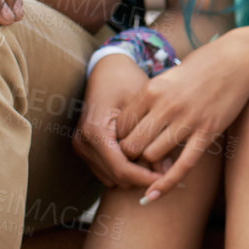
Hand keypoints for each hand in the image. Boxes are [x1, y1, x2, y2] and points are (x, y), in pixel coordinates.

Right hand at [74, 55, 163, 187]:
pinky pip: (107, 170)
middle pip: (116, 176)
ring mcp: (81, 146)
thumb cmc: (127, 81)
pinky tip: (141, 156)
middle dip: (141, 177)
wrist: (107, 69)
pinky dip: (124, 168)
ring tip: (155, 161)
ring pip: (112, 176)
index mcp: (96, 131)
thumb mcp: (144, 105)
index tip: (166, 178)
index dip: (145, 178)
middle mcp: (84, 141)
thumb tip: (165, 171)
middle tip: (166, 170)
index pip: (121, 168)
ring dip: (133, 174)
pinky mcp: (85, 147)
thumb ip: (153, 139)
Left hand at [117, 32, 248, 202]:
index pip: (121, 126)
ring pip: (152, 156)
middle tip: (134, 158)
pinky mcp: (208, 132)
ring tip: (152, 163)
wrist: (239, 60)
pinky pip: (183, 165)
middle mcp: (166, 106)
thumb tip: (133, 123)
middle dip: (130, 156)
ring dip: (150, 163)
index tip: (125, 143)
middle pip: (132, 145)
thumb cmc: (202, 66)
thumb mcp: (168, 76)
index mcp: (152, 90)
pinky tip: (153, 195)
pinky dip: (166, 184)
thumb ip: (150, 99)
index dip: (119, 139)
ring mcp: (188, 121)